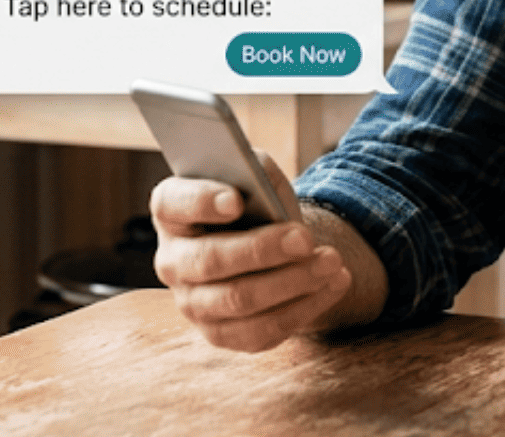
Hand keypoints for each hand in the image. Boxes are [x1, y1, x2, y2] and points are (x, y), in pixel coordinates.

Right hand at [149, 149, 351, 351]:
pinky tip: (333, 284)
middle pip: (210, 260)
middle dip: (262, 250)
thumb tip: (262, 179)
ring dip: (292, 282)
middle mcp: (172, 260)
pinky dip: (304, 307)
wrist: (268, 247)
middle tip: (305, 238)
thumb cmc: (256, 205)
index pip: (173, 203)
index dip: (201, 202)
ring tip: (331, 261)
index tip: (235, 201)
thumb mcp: (256, 178)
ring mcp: (192, 303)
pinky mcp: (221, 334)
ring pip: (239, 299)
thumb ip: (256, 171)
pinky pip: (262, 330)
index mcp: (171, 211)